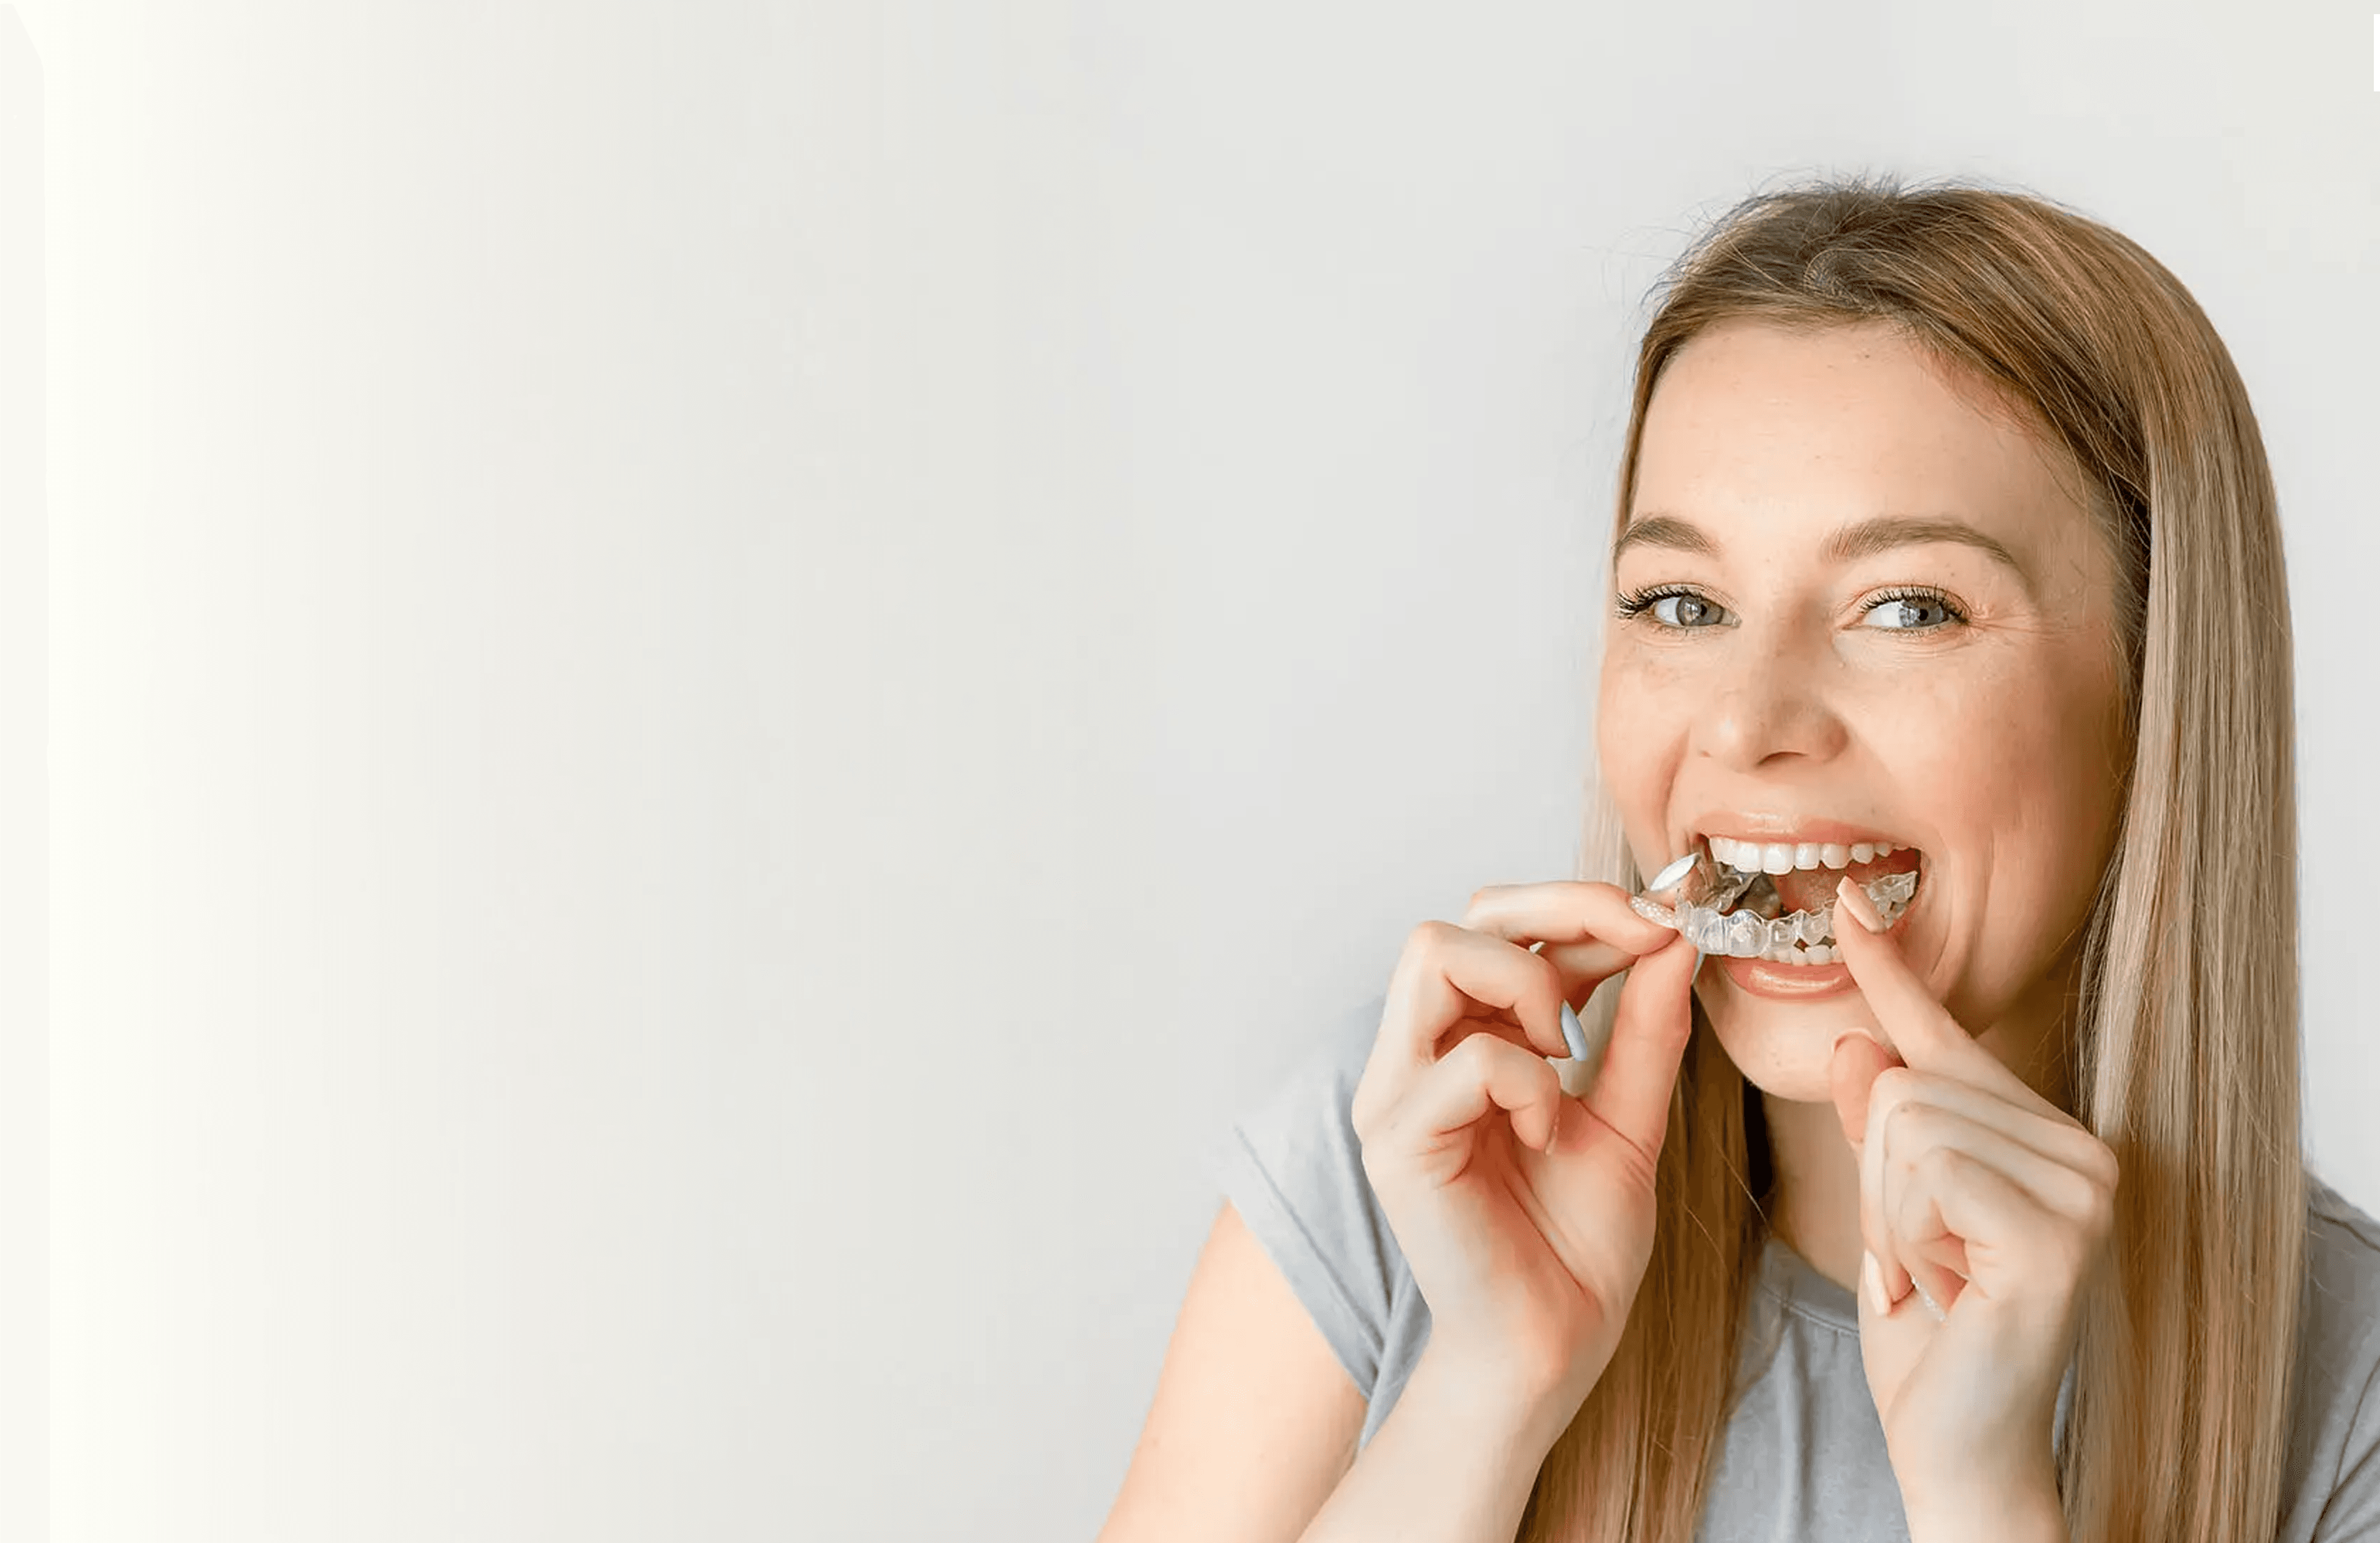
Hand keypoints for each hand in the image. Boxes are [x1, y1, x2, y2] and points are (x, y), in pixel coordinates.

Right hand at [1349, 882, 1697, 1428]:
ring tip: (1570, 1054)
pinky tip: (1548, 1133)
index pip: (1494, 924)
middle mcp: (1413, 1056)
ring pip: (1434, 953)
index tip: (1662, 927)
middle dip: (1560, 910)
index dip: (1581, 907)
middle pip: (1456, 918)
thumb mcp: (1631, 1119)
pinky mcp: (1396, 1140)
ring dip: (1530, 984)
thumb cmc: (1576, 1247)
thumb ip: (1644, 1030)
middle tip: (1637, 945)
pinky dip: (1530, 1083)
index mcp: (1461, 1043)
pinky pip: (1467, 1059)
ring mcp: (1393, 1093)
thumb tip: (1672, 938)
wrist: (1553, 1349)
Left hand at [1827, 875, 2114, 1520]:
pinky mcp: (2057, 1231)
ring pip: (1908, 1124)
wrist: (1957, 1442)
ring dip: (1891, 1216)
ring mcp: (2082, 1188)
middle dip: (1879, 1183)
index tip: (1851, 903)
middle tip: (1921, 1260)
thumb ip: (1879, 1128)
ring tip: (1935, 1275)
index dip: (1892, 972)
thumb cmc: (1927, 1331)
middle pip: (1906, 1082)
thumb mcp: (1887, 1210)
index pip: (1947, 1039)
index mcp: (2044, 1137)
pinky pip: (1926, 1174)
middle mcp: (2084, 1150)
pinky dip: (1907, 1236)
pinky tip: (1948, 1287)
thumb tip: (1858, 1039)